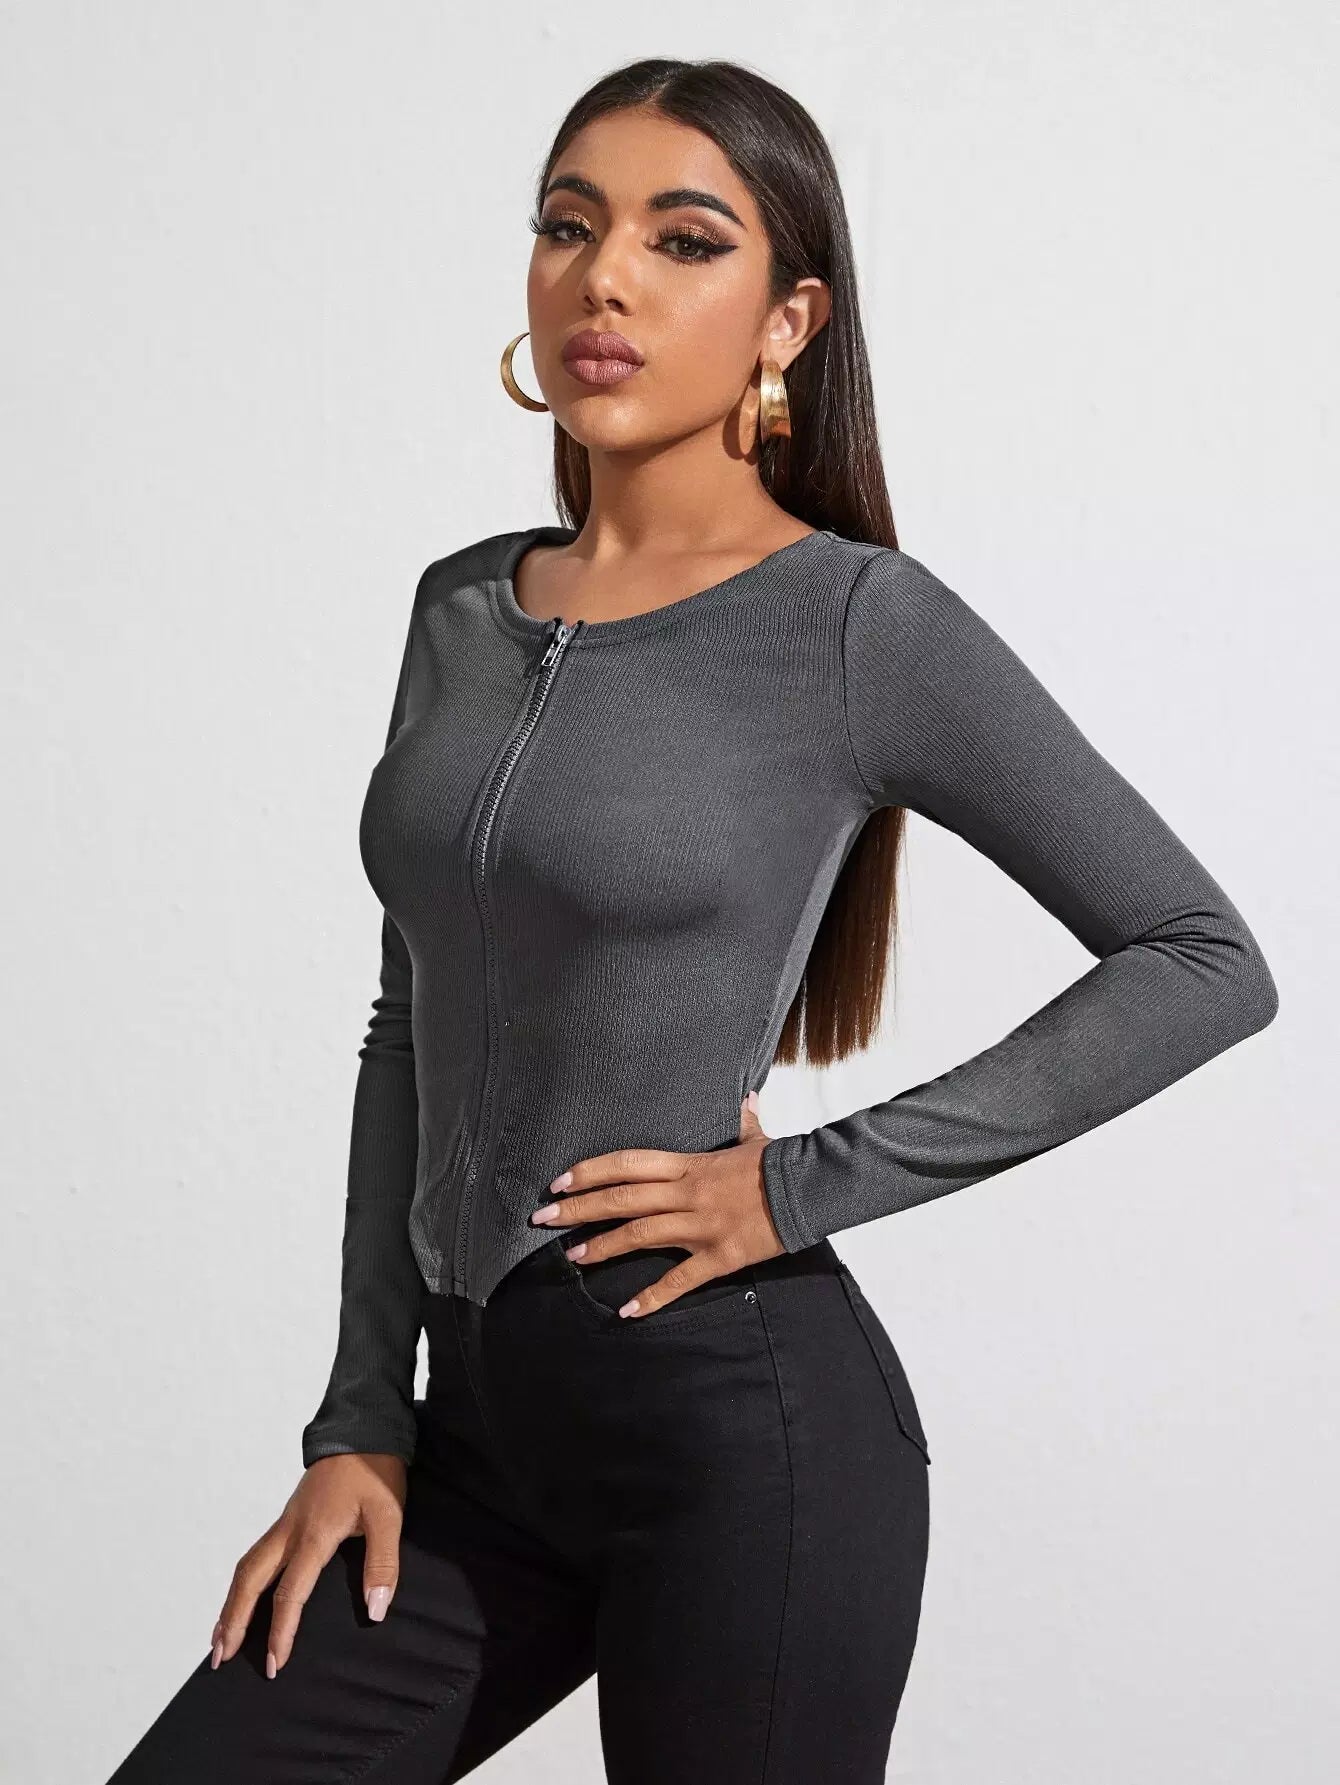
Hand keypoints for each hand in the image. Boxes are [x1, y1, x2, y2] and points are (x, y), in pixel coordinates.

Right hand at [209, 1451, 406, 1677]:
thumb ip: (382, 1563)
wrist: (363, 1427)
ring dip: (231, 1603)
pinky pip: (257, 1554)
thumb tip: (375, 1610)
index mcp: (314, 1533)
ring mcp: (286, 1521)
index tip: (276, 1664)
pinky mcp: (289, 1517)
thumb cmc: (376, 1470)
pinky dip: (242, 1582)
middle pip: (249, 1580)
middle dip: (233, 1621)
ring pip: (246, 1566)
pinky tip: (242, 1597)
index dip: (281, 1631)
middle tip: (220, 1659)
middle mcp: (290, 1529)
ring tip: (219, 1638)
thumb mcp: (389, 1514)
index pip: (289, 1592)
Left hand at [529, 1092, 784, 1316]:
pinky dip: (653, 1297)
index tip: (560, 1181)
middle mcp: (687, 1193)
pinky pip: (680, 1280)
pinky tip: (627, 1312)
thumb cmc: (782, 1164)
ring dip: (604, 1246)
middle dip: (579, 1209)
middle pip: (622, 1199)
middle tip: (542, 1219)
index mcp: (690, 1164)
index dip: (590, 1171)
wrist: (811, 1189)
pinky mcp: (720, 1257)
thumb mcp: (758, 1139)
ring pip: (641, 1234)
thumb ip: (745, 1121)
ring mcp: (701, 1226)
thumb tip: (746, 1100)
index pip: (628, 1164)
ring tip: (573, 1256)